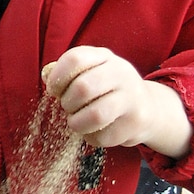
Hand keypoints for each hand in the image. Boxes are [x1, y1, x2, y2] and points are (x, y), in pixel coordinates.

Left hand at [43, 48, 191, 157]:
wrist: (147, 107)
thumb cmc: (106, 90)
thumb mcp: (90, 72)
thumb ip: (67, 73)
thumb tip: (47, 76)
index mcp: (104, 56)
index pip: (75, 59)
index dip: (57, 77)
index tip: (54, 90)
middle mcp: (121, 73)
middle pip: (83, 88)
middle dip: (67, 103)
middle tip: (69, 108)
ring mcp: (132, 97)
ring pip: (96, 115)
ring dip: (77, 123)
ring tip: (77, 122)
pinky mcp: (135, 122)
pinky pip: (103, 136)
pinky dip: (91, 137)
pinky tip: (94, 130)